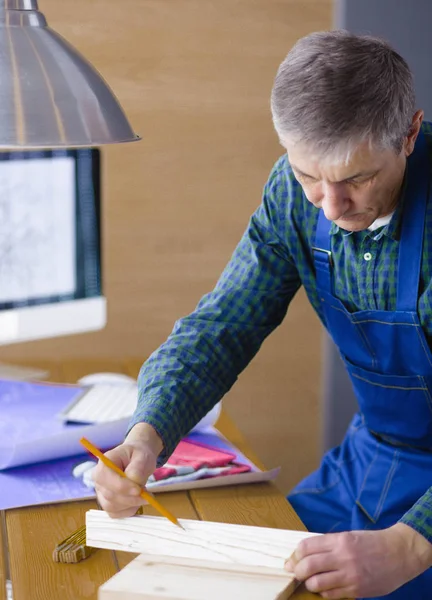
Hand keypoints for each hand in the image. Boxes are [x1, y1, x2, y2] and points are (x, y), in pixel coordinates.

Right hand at [92, 423, 163, 517]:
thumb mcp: (143, 456)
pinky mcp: (107, 504)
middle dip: (131, 498)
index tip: (139, 489)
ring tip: (144, 494)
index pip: (105, 478)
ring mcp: (101, 493)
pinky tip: (138, 501)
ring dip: (131, 504)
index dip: (121, 486)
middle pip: (110, 496)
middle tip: (147, 493)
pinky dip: (129, 510)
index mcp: (104, 464)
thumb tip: (134, 482)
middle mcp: (98, 480)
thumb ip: (138, 467)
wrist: (138, 459)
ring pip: (112, 507)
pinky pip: (116, 514)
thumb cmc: (138, 455)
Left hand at [284, 523, 431, 598]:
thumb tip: (307, 554)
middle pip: (307, 565)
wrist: (399, 553)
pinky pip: (331, 594)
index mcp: (339, 540)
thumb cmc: (373, 543)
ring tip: (311, 581)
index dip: (295, 554)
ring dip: (309, 583)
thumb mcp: (349, 536)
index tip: (292, 559)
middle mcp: (342, 557)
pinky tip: (326, 588)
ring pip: (316, 583)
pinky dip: (323, 592)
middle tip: (295, 572)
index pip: (307, 547)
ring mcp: (350, 575)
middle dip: (297, 570)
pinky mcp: (356, 589)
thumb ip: (329, 544)